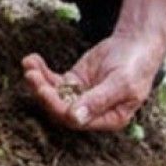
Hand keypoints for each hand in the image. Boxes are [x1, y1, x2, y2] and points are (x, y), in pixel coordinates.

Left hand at [22, 32, 165, 130]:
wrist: (137, 44)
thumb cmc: (136, 66)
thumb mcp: (121, 83)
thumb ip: (98, 101)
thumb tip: (74, 119)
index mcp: (108, 119)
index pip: (76, 121)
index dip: (57, 107)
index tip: (43, 90)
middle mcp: (91, 113)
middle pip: (59, 108)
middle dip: (43, 93)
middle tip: (31, 75)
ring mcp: (79, 97)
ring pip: (53, 94)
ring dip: (38, 81)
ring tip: (28, 65)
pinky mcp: (73, 82)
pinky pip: (52, 81)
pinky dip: (41, 71)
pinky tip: (31, 60)